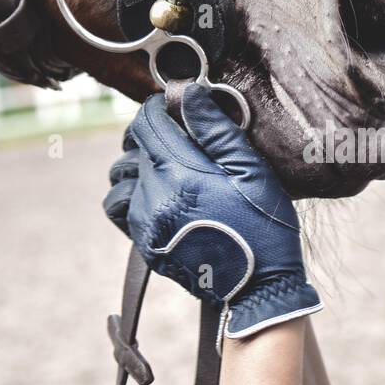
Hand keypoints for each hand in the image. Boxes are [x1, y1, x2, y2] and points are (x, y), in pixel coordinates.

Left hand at [102, 84, 322, 338]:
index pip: (147, 124)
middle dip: (150, 134)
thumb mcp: (253, 172)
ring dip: (137, 166)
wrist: (260, 290)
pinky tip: (160, 197)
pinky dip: (134, 196)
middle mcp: (156, 197)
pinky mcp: (146, 245)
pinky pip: (123, 210)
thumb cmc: (265, 228)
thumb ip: (216, 130)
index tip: (173, 105)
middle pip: (132, 148)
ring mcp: (147, 224)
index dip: (157, 107)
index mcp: (183, 174)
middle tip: (177, 135)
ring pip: (120, 180)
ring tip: (165, 167)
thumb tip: (188, 94)